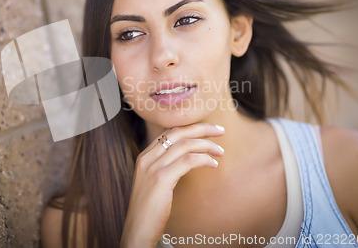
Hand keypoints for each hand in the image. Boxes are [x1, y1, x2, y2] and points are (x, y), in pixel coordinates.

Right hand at [120, 123, 224, 247]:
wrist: (137, 229)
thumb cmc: (149, 209)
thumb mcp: (153, 182)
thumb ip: (165, 168)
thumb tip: (187, 159)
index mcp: (144, 156)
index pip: (170, 132)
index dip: (191, 128)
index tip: (209, 130)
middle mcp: (147, 158)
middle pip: (178, 132)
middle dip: (202, 128)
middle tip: (221, 131)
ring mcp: (152, 167)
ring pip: (185, 145)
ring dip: (206, 145)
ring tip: (220, 152)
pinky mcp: (161, 179)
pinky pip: (187, 161)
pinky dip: (203, 159)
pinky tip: (213, 164)